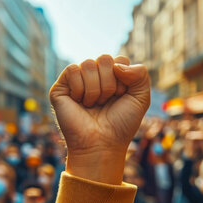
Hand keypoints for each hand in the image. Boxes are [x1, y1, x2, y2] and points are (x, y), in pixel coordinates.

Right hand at [50, 55, 149, 183]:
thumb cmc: (121, 124)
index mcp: (112, 75)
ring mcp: (77, 80)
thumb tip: (116, 65)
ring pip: (88, 64)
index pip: (119, 60)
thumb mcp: (141, 98)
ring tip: (93, 105)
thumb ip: (141, 73)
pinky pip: (72, 70)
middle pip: (104, 59)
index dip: (124, 80)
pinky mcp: (61, 88)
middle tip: (105, 102)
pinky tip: (79, 102)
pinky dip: (80, 89)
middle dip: (110, 84)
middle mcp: (94, 75)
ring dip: (95, 90)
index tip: (121, 98)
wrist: (102, 144)